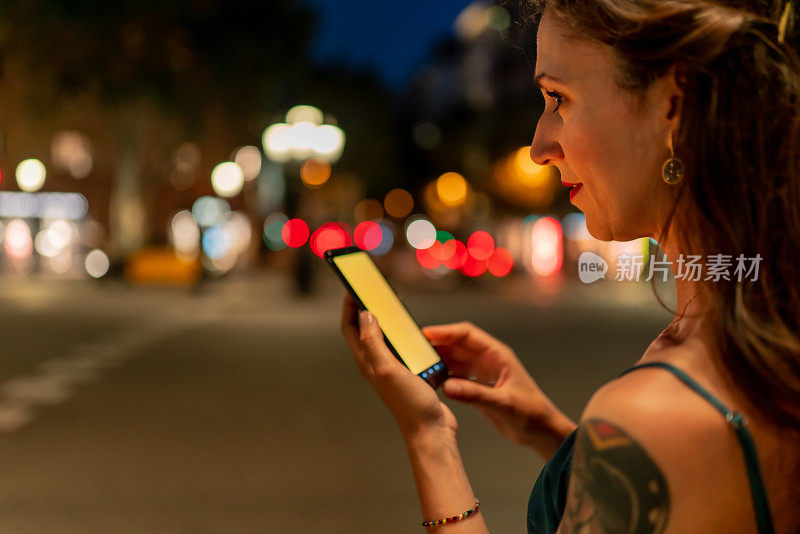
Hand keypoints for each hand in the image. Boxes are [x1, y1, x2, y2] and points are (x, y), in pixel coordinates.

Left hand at [340, 294, 457, 440]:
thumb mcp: (388, 368)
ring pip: (383, 337)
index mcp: (367, 362)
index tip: (353, 286)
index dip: (350, 306)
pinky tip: (414, 329)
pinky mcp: (407, 373)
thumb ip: (374, 342)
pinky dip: (403, 333)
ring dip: (385, 319)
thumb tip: (365, 314)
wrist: (431, 430)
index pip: (350, 328)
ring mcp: (391, 368)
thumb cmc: (410, 403)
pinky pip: (400, 347)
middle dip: (366, 307)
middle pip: (364, 330)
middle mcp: (375, 364)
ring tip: (392, 303)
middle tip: (373, 289)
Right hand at [422, 321, 574, 453]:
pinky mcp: (478, 387)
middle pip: (457, 344)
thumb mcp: (503, 403)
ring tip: (417, 363)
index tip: (425, 334)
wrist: (541, 431)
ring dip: (438, 360)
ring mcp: (482, 373)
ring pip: (455, 359)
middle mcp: (487, 360)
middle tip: (413, 348)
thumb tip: (448, 386)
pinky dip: (443, 376)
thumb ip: (475, 394)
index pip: (467, 334)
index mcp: (497, 355)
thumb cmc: (531, 413)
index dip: (445, 332)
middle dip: (436, 344)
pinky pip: (456, 375)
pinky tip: (430, 380)